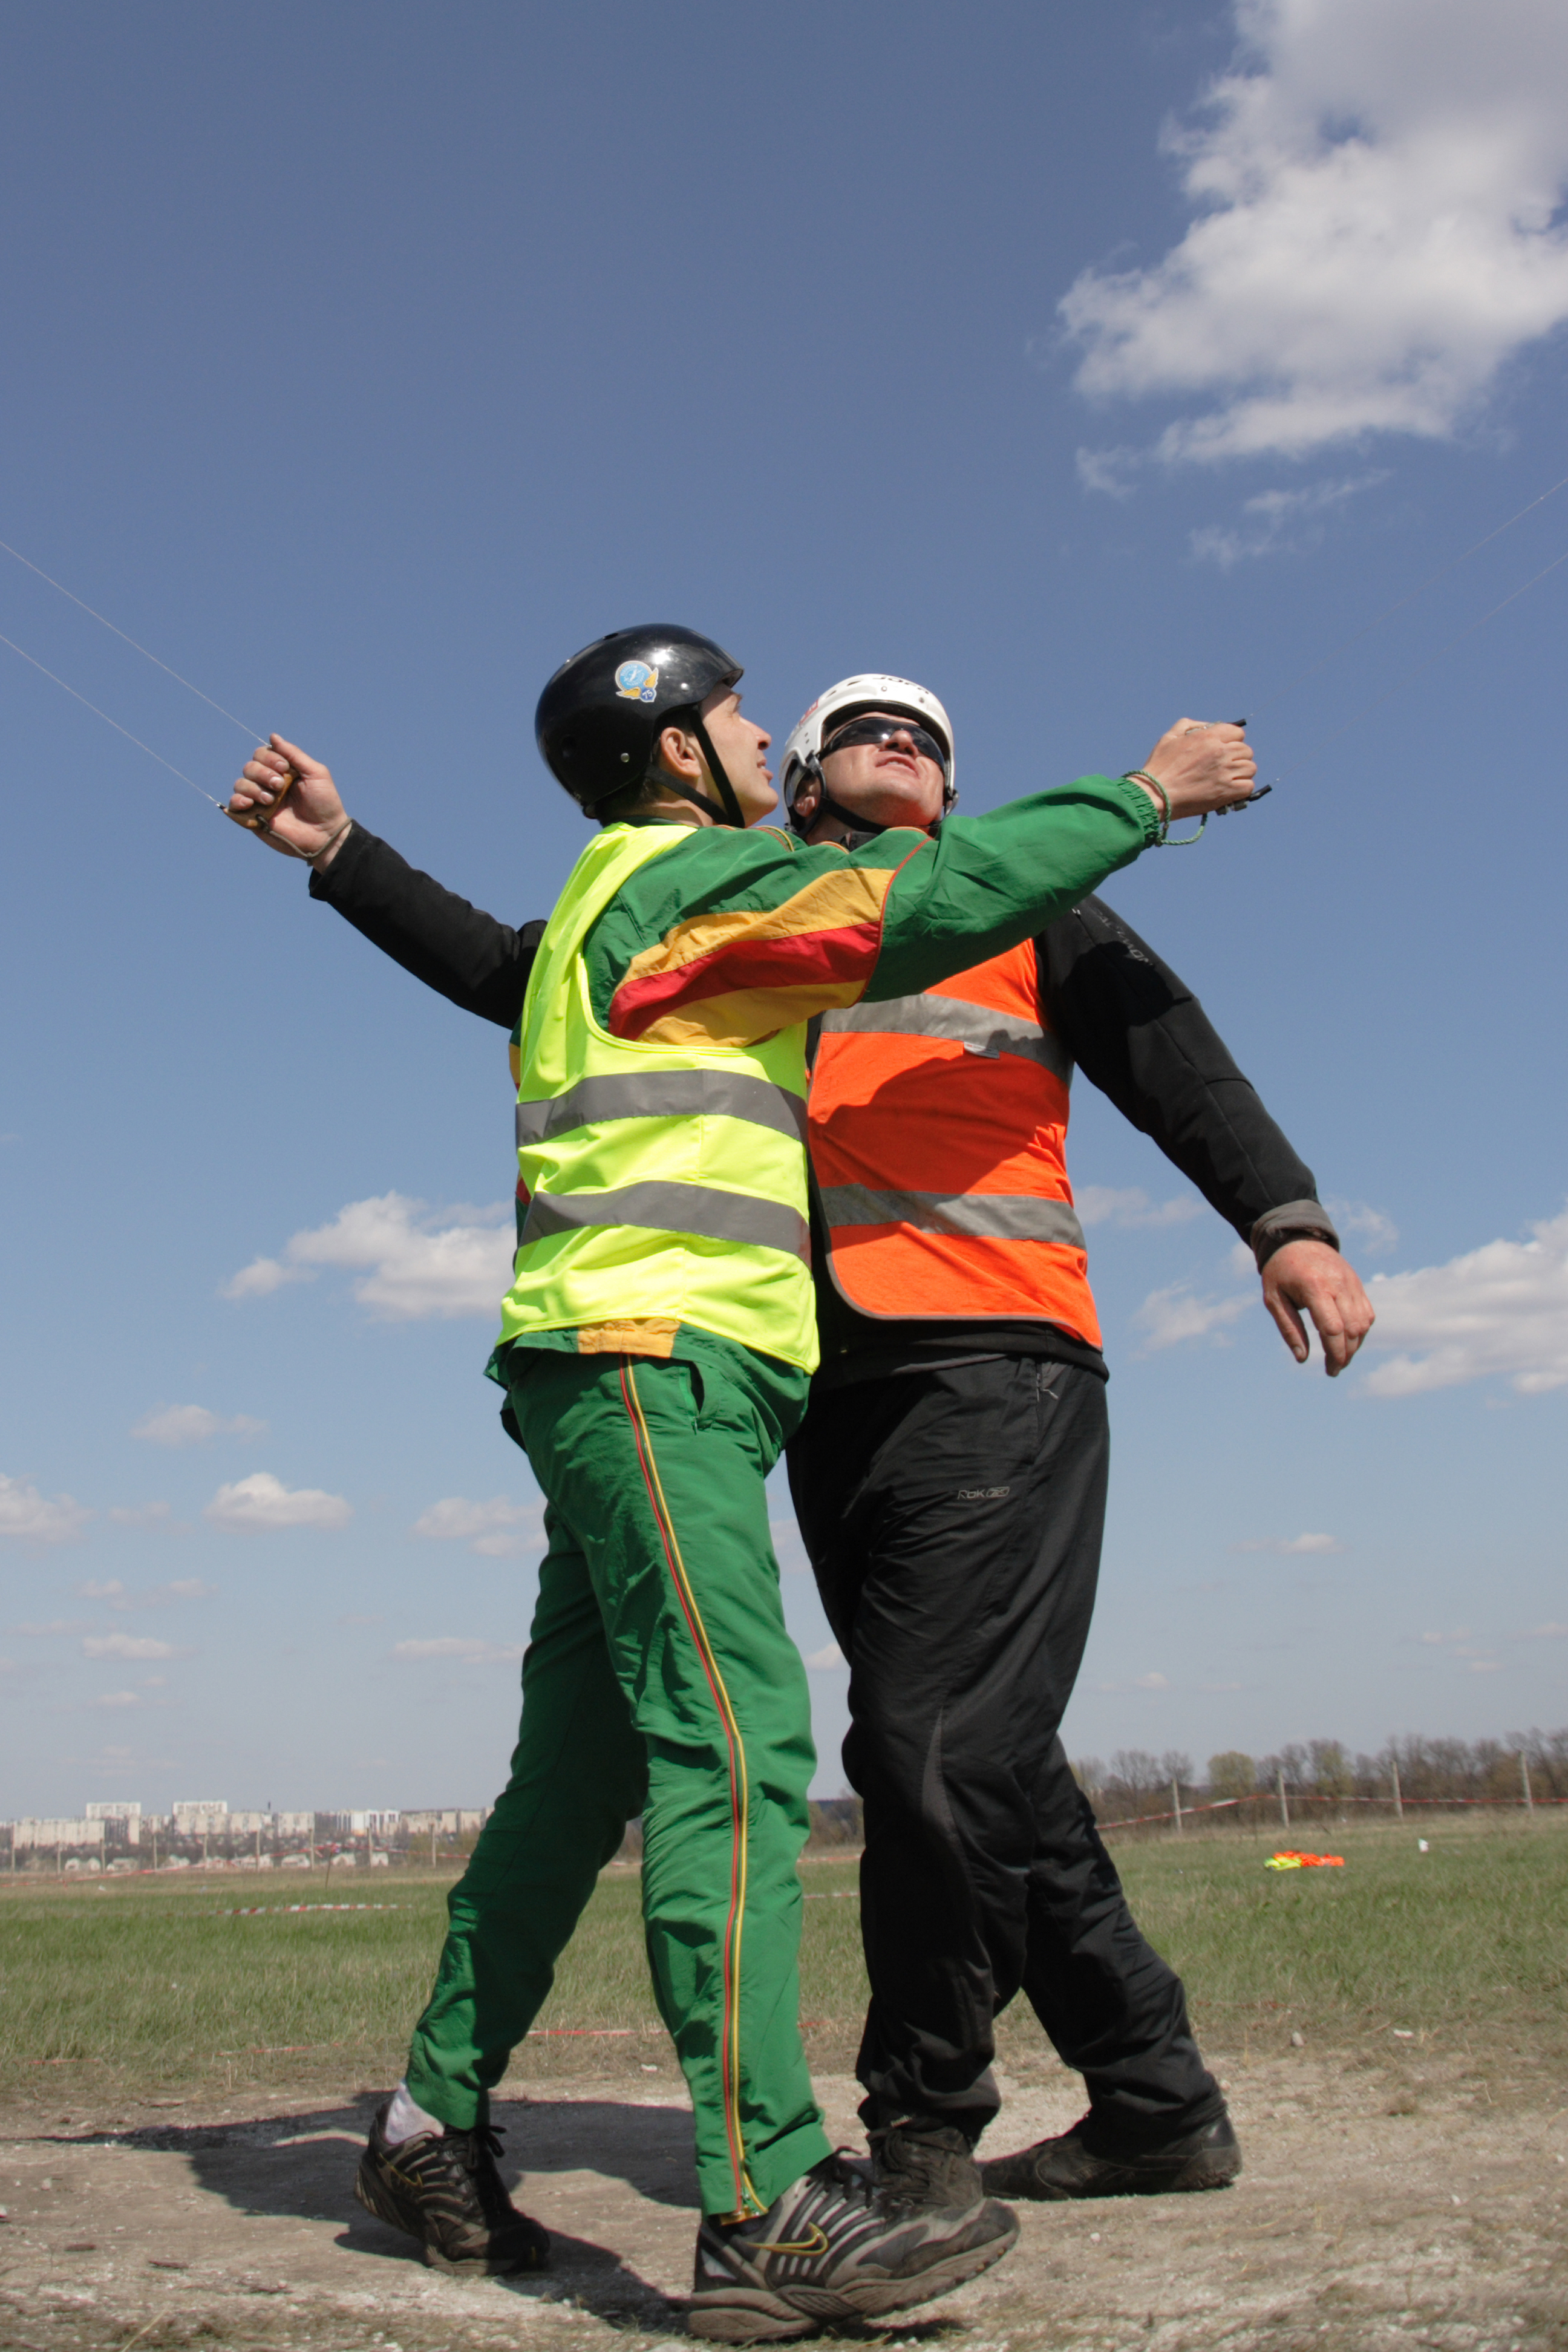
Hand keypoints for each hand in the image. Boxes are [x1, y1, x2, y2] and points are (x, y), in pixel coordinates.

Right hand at [225, 735, 350, 867]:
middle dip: (262, 773)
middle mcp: (268, 783)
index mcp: (281, 771)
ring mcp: (260, 800)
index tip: (284, 768)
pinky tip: (250, 803)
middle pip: (250, 767)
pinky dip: (238, 800)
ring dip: (253, 788)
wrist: (325, 834)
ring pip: (241, 784)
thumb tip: (272, 736)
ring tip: (271, 799)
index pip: (262, 754)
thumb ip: (294, 754)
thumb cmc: (325, 803)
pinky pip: (234, 804)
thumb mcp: (316, 773)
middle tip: (279, 785)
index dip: (269, 758)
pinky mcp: (253, 817)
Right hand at [1136, 719, 1255, 819]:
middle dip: (1237, 757)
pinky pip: (1248, 786)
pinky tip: (1230, 789)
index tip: (1224, 749)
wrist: (1155, 795)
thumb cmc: (1159, 767)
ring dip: (1241, 773)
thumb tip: (1208, 725)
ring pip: (1250, 768)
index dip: (1231, 740)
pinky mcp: (1227, 792)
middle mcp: (1220, 752)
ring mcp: (1225, 773)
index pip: (1237, 733)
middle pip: (1246, 750)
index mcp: (1208, 737)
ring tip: (1228, 778)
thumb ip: (1189, 725)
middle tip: (1224, 766)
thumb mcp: (1170, 737)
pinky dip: (1242, 788)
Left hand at [1261, 1239, 1374, 1376]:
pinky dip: (1361, 1331)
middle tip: (1334, 1370)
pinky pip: (1367, 1313)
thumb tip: (1303, 1358)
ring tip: (1340, 1359)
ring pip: (1363, 1323)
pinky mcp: (1357, 1283)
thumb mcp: (1274, 1300)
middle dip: (1346, 1355)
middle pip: (1352, 1329)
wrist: (1296, 1239)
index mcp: (1314, 1287)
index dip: (1334, 1353)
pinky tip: (1348, 1341)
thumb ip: (1289, 1329)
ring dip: (1355, 1346)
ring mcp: (1351, 1283)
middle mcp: (1338, 1284)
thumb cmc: (1280, 1272)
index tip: (1330, 1370)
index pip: (1332, 1328)